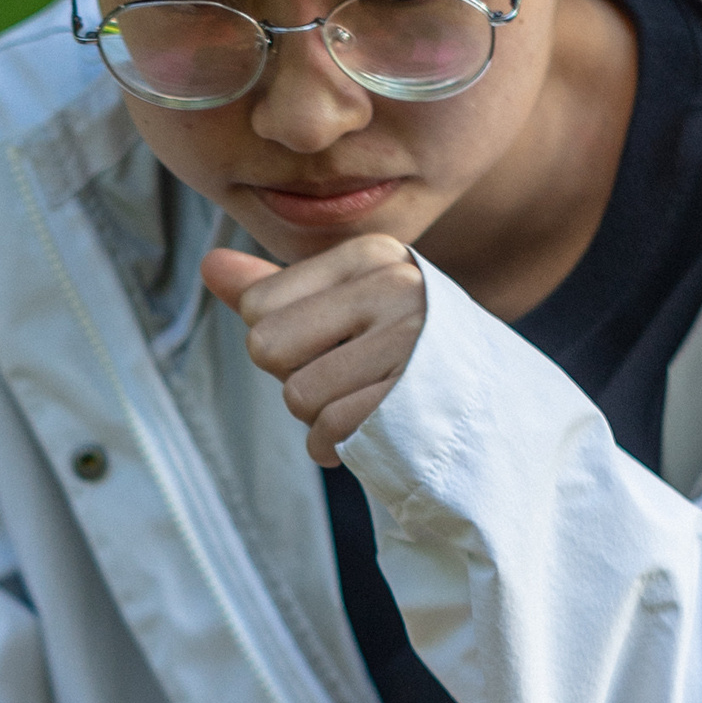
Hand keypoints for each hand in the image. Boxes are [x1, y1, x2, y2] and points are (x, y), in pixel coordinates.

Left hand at [200, 238, 426, 462]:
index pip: (258, 304)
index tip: (337, 345)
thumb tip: (208, 265)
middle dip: (296, 379)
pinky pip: (327, 430)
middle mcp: (394, 286)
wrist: (493, 424)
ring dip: (320, 417)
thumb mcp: (345, 314)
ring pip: (296, 394)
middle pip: (267, 346)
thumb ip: (276, 293)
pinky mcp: (411, 396)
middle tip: (350, 380)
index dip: (283, 342)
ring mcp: (408, 340)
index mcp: (372, 256)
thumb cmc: (404, 363)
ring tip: (368, 404)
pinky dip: (336, 446)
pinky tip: (372, 432)